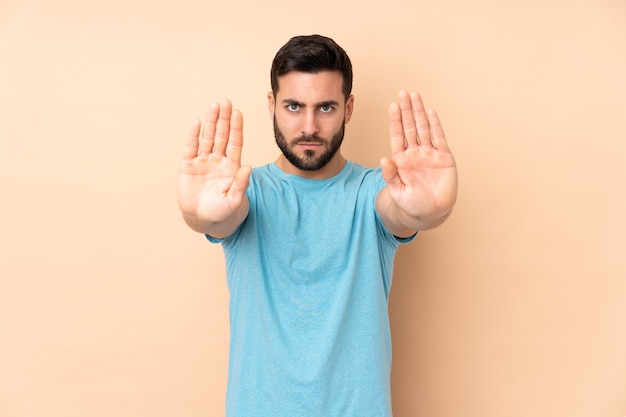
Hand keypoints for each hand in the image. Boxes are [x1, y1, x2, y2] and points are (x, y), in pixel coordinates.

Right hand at [177, 100, 250, 234]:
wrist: (203, 220)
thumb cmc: (223, 211)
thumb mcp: (235, 200)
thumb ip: (241, 184)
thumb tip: (248, 167)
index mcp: (231, 166)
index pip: (235, 143)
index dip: (236, 128)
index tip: (238, 113)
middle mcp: (218, 160)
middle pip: (222, 136)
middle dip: (224, 119)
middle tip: (226, 102)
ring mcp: (203, 162)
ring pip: (207, 138)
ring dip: (211, 122)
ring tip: (214, 105)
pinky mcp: (188, 166)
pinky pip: (191, 148)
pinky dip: (193, 135)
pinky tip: (196, 122)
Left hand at [380, 91, 457, 229]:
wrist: (430, 214)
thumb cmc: (411, 204)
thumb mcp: (397, 191)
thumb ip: (390, 175)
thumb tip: (383, 159)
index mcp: (402, 160)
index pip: (397, 135)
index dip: (395, 120)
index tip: (393, 105)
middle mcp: (415, 153)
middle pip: (410, 127)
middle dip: (407, 110)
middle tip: (403, 93)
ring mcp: (429, 154)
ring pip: (424, 129)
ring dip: (419, 113)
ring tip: (415, 96)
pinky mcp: (444, 158)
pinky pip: (439, 138)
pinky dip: (435, 125)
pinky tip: (431, 112)